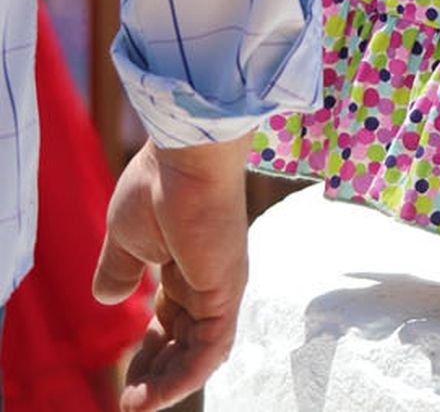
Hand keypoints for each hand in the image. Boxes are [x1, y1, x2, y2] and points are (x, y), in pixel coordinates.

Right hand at [92, 137, 250, 410]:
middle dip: (157, 374)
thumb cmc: (156, 184)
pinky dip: (186, 376)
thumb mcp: (125, 237)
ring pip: (198, 352)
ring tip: (137, 406)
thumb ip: (119, 269)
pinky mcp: (226, 292)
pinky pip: (210, 348)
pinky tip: (158, 395)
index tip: (126, 376)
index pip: (170, 321)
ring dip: (168, 384)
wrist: (184, 157)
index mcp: (185, 265)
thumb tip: (108, 300)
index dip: (148, 351)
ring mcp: (220, 286)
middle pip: (184, 341)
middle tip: (129, 400)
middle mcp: (207, 280)